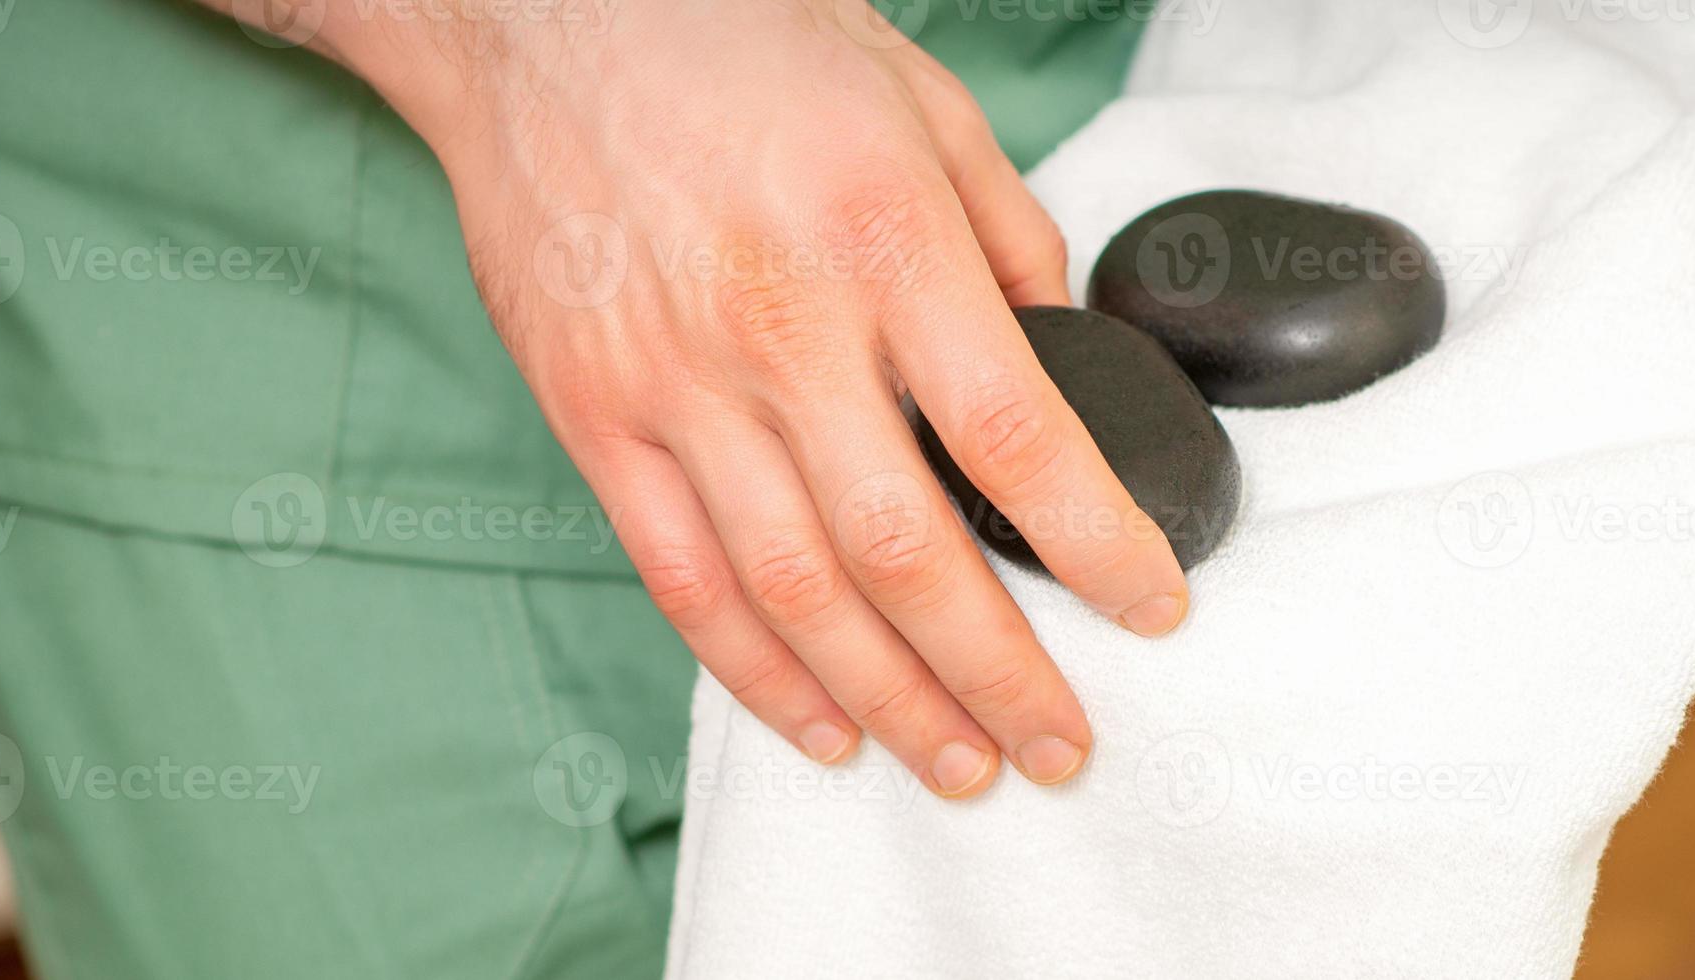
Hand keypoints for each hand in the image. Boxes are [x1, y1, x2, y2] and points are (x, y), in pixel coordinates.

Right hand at [237, 0, 1191, 797]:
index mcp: (884, 242)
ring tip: (959, 764)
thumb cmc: (739, 45)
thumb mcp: (921, 104)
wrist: (543, 19)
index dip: (1097, 545)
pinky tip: (820, 725)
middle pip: (909, 552)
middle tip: (1059, 744)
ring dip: (888, 701)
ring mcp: (677, 386)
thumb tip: (1059, 359)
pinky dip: (755, 672)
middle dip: (1000, 672)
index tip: (1152, 609)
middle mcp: (780, 329)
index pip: (1015, 436)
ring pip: (796, 592)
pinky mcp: (597, 418)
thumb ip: (1007, 237)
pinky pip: (682, 580)